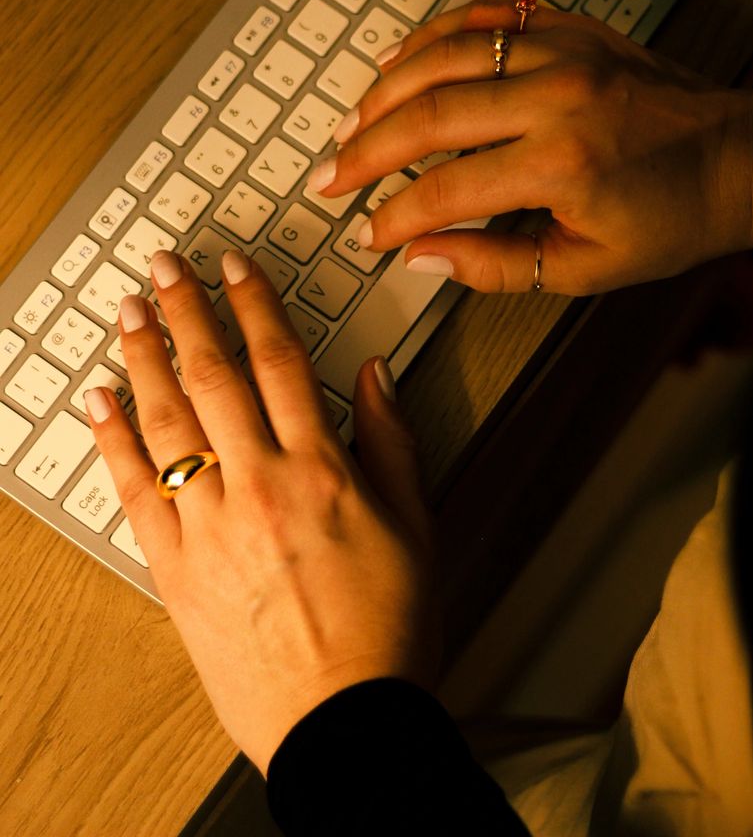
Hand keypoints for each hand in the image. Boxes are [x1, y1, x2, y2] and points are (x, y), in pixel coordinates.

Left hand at [85, 249, 439, 774]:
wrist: (343, 721)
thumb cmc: (385, 629)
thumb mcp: (416, 525)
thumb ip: (393, 439)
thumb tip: (375, 373)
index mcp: (322, 469)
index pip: (279, 359)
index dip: (253, 302)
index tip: (234, 266)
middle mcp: (261, 486)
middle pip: (213, 375)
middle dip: (186, 310)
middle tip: (164, 265)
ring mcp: (211, 527)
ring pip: (167, 422)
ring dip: (143, 358)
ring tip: (130, 312)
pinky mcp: (175, 569)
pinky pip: (134, 491)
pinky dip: (113, 440)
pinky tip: (100, 401)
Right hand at [311, 0, 752, 294]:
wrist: (738, 156)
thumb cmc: (671, 218)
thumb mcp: (587, 267)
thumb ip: (495, 265)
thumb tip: (420, 254)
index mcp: (561, 163)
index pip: (445, 189)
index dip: (392, 215)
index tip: (365, 232)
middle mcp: (556, 96)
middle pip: (429, 113)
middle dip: (366, 148)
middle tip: (329, 173)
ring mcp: (563, 50)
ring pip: (446, 53)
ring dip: (386, 88)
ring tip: (349, 120)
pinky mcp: (571, 27)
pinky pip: (485, 14)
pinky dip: (434, 32)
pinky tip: (398, 56)